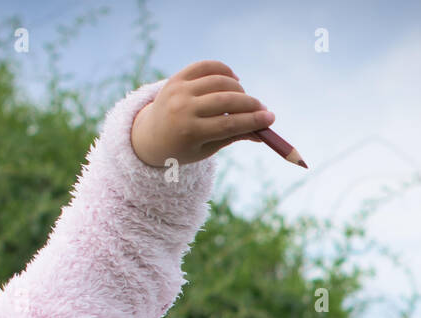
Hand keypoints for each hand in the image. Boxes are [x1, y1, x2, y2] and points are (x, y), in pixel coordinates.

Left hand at [131, 59, 274, 167]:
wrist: (150, 136)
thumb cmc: (184, 147)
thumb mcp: (207, 149)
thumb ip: (233, 137)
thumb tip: (262, 133)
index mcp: (189, 132)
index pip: (228, 123)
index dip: (253, 120)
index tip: (271, 118)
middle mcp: (182, 108)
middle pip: (226, 101)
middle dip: (250, 104)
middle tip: (262, 109)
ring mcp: (178, 90)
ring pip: (218, 81)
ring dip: (238, 89)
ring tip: (243, 99)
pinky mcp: (176, 77)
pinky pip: (205, 66)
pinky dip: (223, 70)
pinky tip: (233, 80)